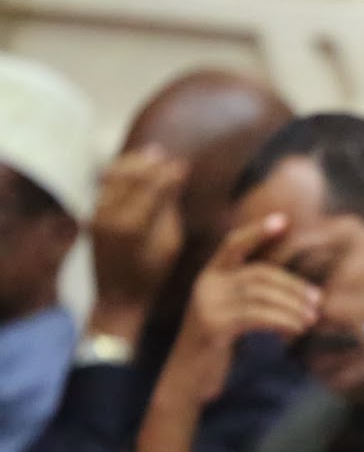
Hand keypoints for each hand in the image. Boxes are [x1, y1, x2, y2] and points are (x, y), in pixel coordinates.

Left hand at [89, 146, 189, 334]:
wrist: (117, 296)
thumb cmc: (152, 276)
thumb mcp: (170, 245)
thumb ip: (170, 210)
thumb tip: (176, 179)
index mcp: (132, 225)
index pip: (152, 187)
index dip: (169, 173)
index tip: (183, 164)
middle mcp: (109, 215)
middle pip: (130, 176)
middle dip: (150, 163)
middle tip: (166, 155)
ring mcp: (96, 215)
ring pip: (112, 176)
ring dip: (132, 164)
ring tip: (149, 155)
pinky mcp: (91, 216)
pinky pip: (104, 186)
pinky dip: (118, 173)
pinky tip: (132, 169)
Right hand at [163, 213, 316, 404]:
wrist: (189, 378)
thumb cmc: (217, 346)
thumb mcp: (232, 315)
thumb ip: (253, 297)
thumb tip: (301, 292)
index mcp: (210, 276)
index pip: (233, 245)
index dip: (257, 232)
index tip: (283, 221)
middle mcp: (205, 284)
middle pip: (258, 273)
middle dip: (292, 285)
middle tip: (317, 301)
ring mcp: (207, 304)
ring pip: (260, 294)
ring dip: (292, 306)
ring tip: (311, 319)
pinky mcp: (213, 325)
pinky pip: (255, 315)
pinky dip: (281, 320)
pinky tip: (296, 328)